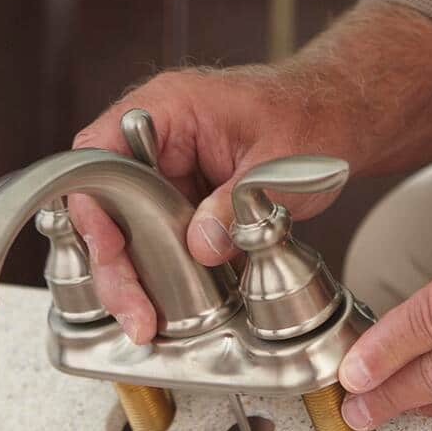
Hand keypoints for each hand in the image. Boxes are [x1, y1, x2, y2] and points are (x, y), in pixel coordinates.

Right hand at [67, 66, 349, 342]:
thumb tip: (200, 247)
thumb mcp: (279, 162)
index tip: (111, 251)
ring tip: (148, 323)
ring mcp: (168, 173)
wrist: (338, 117)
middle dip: (114, 265)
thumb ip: (237, 204)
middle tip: (135, 313)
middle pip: (105, 204)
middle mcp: (156, 141)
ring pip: (127, 230)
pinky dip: (166, 275)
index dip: (93, 204)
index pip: (98, 153)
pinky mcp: (185, 202)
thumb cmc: (311, 116)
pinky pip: (160, 240)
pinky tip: (175, 311)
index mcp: (167, 108)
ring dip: (137, 277)